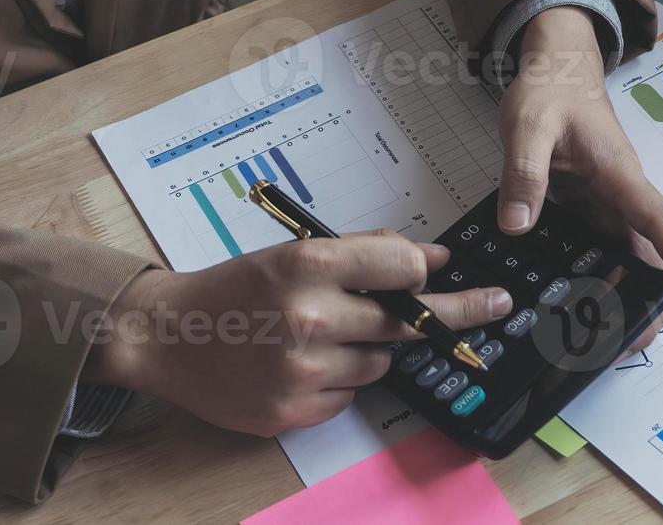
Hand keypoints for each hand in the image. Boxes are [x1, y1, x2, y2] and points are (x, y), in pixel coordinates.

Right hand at [86, 234, 513, 434]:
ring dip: (367, 351)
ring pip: (380, 364)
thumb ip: (366, 254)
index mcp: (309, 264)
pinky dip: (338, 382)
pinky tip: (299, 366)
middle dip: (450, 313)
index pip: (402, 266)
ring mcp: (302, 369)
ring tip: (320, 337)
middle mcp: (309, 316)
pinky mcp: (293, 410)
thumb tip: (435, 260)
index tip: (436, 273)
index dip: (420, 271)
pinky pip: (349, 396)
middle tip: (497, 304)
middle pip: (406, 322)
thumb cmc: (236, 288)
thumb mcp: (294, 252)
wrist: (164, 336)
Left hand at [497, 6, 662, 309]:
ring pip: (626, 251)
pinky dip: (599, 274)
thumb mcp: (529, 127)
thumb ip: (524, 174)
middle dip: (654, 293)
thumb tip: (517, 227)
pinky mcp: (590, 204)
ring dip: (626, 290)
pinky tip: (582, 302)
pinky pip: (599, 244)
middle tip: (644, 338)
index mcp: (617, 172)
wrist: (556, 69)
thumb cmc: (550, 92)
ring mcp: (607, 200)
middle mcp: (620, 192)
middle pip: (648, 248)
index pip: (656, 218)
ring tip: (614, 336)